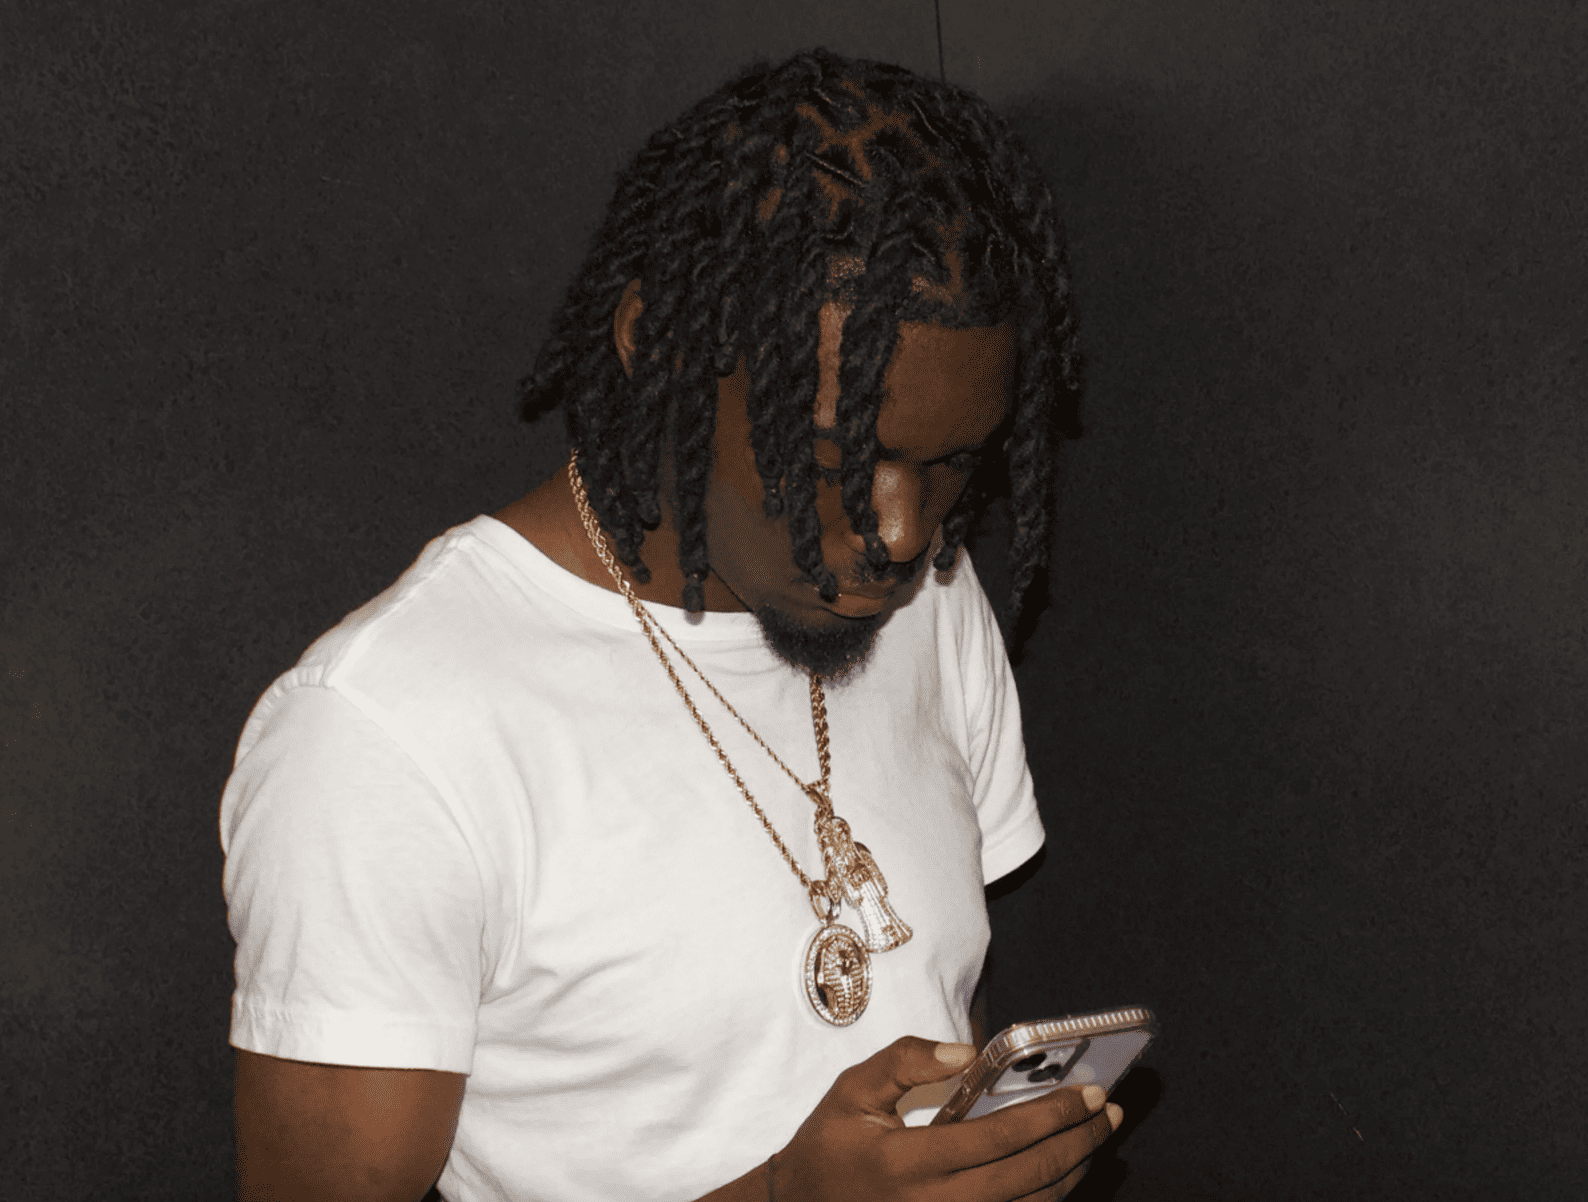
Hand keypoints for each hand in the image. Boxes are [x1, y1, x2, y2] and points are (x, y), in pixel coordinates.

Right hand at [769, 1037, 1121, 1201]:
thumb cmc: (829, 1145)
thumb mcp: (852, 1090)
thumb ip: (905, 1061)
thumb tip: (968, 1053)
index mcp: (908, 1162)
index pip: (999, 1139)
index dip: (1051, 1116)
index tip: (1088, 1092)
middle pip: (1029, 1179)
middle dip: (1077, 1143)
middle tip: (1108, 1112)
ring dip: (1072, 1174)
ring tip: (1095, 1138)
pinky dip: (1047, 1201)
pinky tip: (1063, 1174)